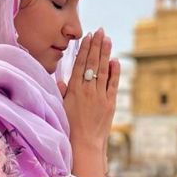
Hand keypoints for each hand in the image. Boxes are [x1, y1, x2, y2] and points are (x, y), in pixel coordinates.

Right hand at [56, 27, 119, 149]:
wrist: (84, 145)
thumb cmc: (69, 128)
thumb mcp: (60, 108)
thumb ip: (61, 93)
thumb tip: (61, 80)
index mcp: (74, 90)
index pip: (80, 64)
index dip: (85, 49)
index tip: (87, 37)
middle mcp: (88, 90)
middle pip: (93, 63)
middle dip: (96, 45)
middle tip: (100, 31)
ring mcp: (100, 96)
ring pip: (104, 70)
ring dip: (106, 53)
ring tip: (108, 39)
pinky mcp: (110, 104)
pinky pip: (113, 84)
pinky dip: (115, 71)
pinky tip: (115, 60)